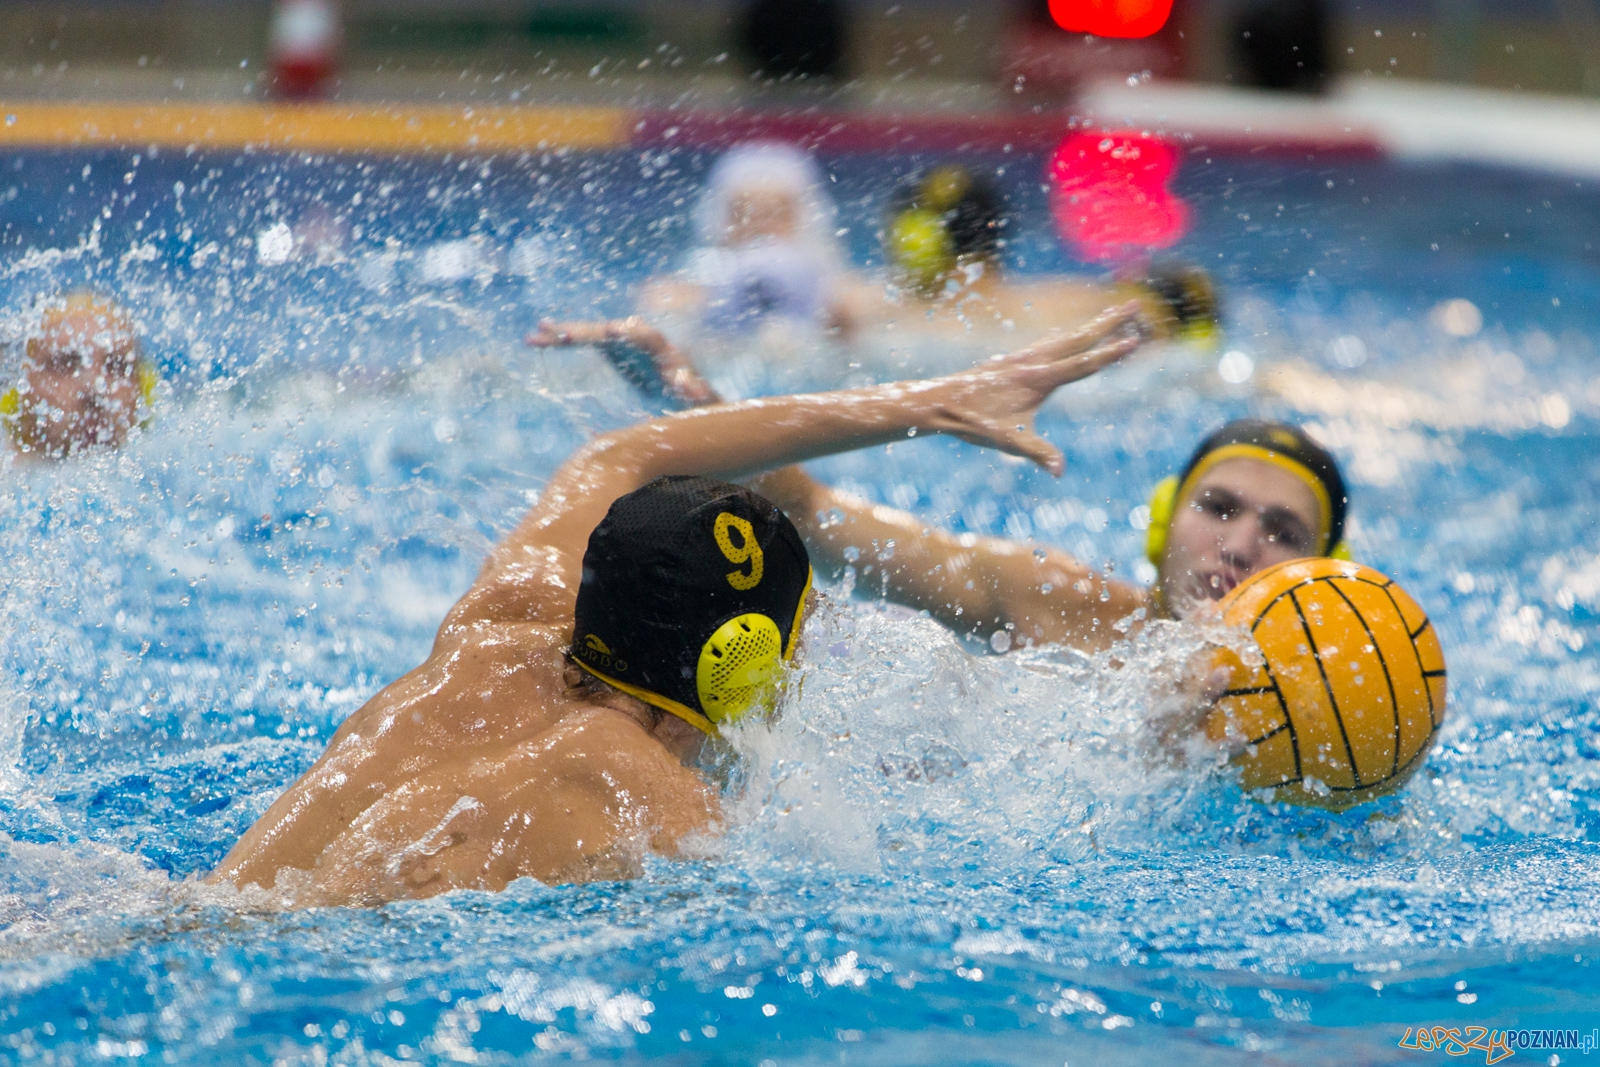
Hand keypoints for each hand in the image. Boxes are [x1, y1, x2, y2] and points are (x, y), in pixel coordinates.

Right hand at [526, 317, 721, 406]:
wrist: (684, 394)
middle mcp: (639, 338)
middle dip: (585, 331)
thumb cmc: (692, 398)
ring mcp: (621, 341)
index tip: (611, 331)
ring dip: (564, 333)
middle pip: (609, 330)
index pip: (645, 336)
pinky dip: (561, 340)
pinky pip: (582, 340)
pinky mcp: (609, 347)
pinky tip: (535, 339)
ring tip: (536, 334)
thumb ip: (695, 393)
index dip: (628, 333)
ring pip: (590, 332)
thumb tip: (696, 391)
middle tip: (560, 334)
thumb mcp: (696, 398)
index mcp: (661, 348)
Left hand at [910, 302, 1143, 473]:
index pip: (1085, 363)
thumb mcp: (1008, 442)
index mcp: (1039, 378)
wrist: (939, 403)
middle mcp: (1033, 362)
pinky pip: (1048, 344)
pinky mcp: (1012, 362)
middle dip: (1108, 322)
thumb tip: (1060, 471)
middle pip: (1079, 338)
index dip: (1112, 353)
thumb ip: (1038, 453)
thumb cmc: (974, 423)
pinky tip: (1066, 339)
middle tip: (1133, 304)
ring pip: (1064, 337)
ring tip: (1110, 315)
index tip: (1137, 339)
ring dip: (1089, 326)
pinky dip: (1067, 337)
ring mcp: (1022, 359)